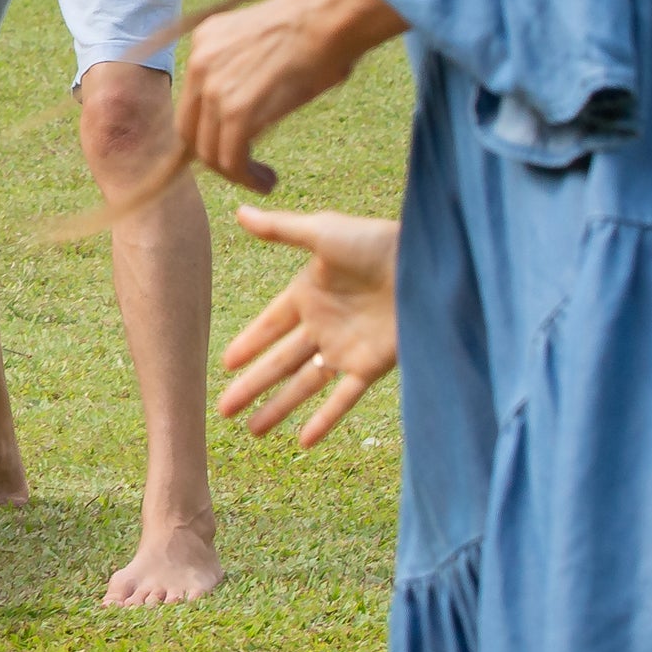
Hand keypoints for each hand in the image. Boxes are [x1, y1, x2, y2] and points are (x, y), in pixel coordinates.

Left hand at [174, 0, 403, 189]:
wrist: (331, 14)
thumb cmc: (318, 26)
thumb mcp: (265, 42)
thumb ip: (244, 71)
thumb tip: (251, 108)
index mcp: (204, 42)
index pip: (190, 101)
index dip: (207, 132)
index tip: (232, 147)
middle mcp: (199, 62)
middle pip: (190, 130)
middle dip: (215, 158)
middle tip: (244, 170)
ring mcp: (213, 86)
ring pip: (208, 150)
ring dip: (235, 173)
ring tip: (263, 180)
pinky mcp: (236, 108)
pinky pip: (230, 156)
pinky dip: (246, 177)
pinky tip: (267, 181)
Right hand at [219, 207, 398, 445]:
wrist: (428, 263)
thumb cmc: (377, 241)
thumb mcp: (322, 232)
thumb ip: (280, 230)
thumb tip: (237, 211)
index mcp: (307, 294)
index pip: (268, 326)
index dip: (247, 345)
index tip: (224, 365)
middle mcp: (323, 325)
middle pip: (278, 363)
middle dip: (251, 386)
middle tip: (223, 410)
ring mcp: (346, 348)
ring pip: (303, 385)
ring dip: (278, 407)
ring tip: (253, 430)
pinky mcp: (371, 366)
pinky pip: (342, 398)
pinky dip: (324, 419)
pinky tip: (304, 440)